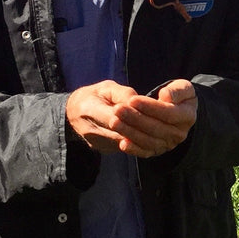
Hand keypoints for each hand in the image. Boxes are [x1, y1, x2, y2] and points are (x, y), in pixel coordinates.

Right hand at [66, 79, 196, 156]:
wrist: (73, 114)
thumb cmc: (94, 96)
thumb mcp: (105, 87)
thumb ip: (122, 93)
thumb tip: (137, 101)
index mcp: (88, 109)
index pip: (114, 117)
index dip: (134, 116)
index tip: (152, 112)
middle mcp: (90, 130)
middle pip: (121, 133)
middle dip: (144, 129)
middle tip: (165, 123)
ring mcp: (96, 143)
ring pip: (125, 144)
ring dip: (146, 139)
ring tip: (164, 131)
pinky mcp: (103, 150)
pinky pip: (125, 149)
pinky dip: (141, 145)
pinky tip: (157, 139)